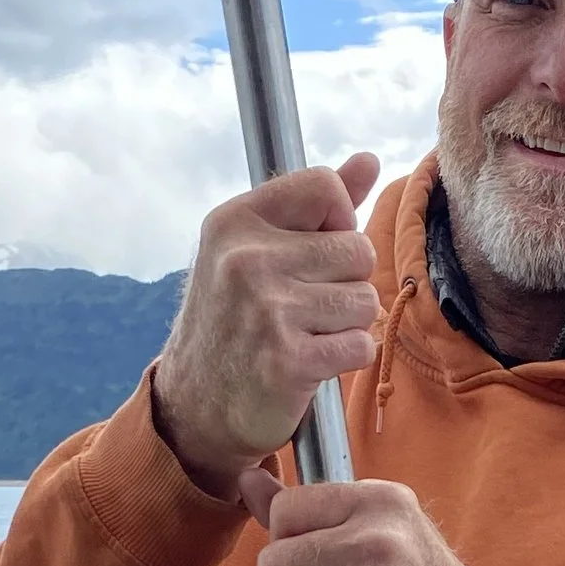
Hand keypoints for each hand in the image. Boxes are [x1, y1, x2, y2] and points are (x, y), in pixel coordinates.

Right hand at [153, 153, 382, 494]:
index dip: (337, 222)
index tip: (313, 254)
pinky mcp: (289, 360)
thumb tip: (368, 159)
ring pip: (366, 299)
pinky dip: (348, 357)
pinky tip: (314, 362)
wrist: (196, 405)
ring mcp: (267, 311)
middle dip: (346, 282)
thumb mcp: (258, 250)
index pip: (326, 187)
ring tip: (308, 334)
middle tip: (305, 307)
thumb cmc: (235, 322)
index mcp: (235, 222)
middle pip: (357, 249)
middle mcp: (246, 260)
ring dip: (348, 323)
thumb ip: (315, 206)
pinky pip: (362, 344)